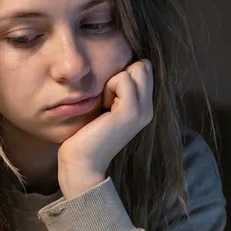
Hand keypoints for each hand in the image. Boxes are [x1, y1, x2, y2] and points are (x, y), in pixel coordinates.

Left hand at [58, 59, 153, 198]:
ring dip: (114, 81)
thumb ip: (116, 91)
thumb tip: (115, 67)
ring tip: (105, 104)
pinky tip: (103, 107)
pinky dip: (109, 87)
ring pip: (136, 69)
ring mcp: (142, 110)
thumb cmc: (86, 136)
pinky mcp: (130, 112)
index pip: (144, 69)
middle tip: (106, 98)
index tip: (109, 96)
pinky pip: (123, 79)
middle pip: (144, 66)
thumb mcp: (106, 109)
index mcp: (144, 108)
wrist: (82, 164)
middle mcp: (148, 108)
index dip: (123, 73)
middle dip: (121, 74)